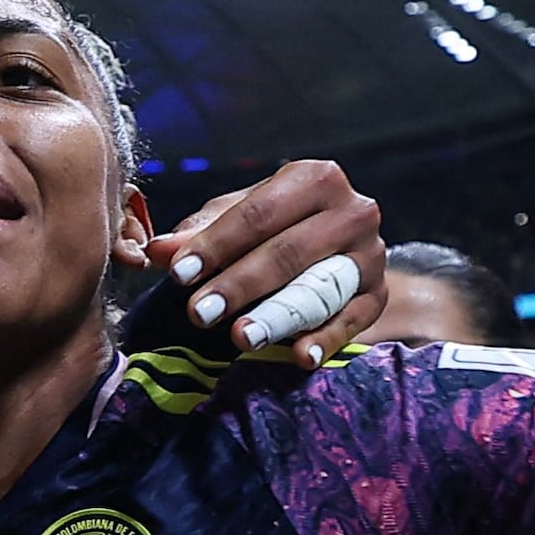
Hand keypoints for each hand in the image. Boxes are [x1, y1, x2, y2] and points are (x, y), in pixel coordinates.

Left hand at [152, 162, 386, 354]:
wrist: (343, 245)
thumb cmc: (278, 226)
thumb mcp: (239, 219)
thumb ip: (199, 233)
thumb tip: (155, 251)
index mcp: (315, 178)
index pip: (258, 213)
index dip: (216, 244)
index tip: (178, 273)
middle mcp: (353, 210)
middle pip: (288, 251)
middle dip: (239, 284)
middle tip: (199, 313)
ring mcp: (371, 254)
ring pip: (318, 287)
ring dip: (277, 315)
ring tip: (240, 336)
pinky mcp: (379, 294)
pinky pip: (353, 319)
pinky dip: (327, 340)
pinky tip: (300, 356)